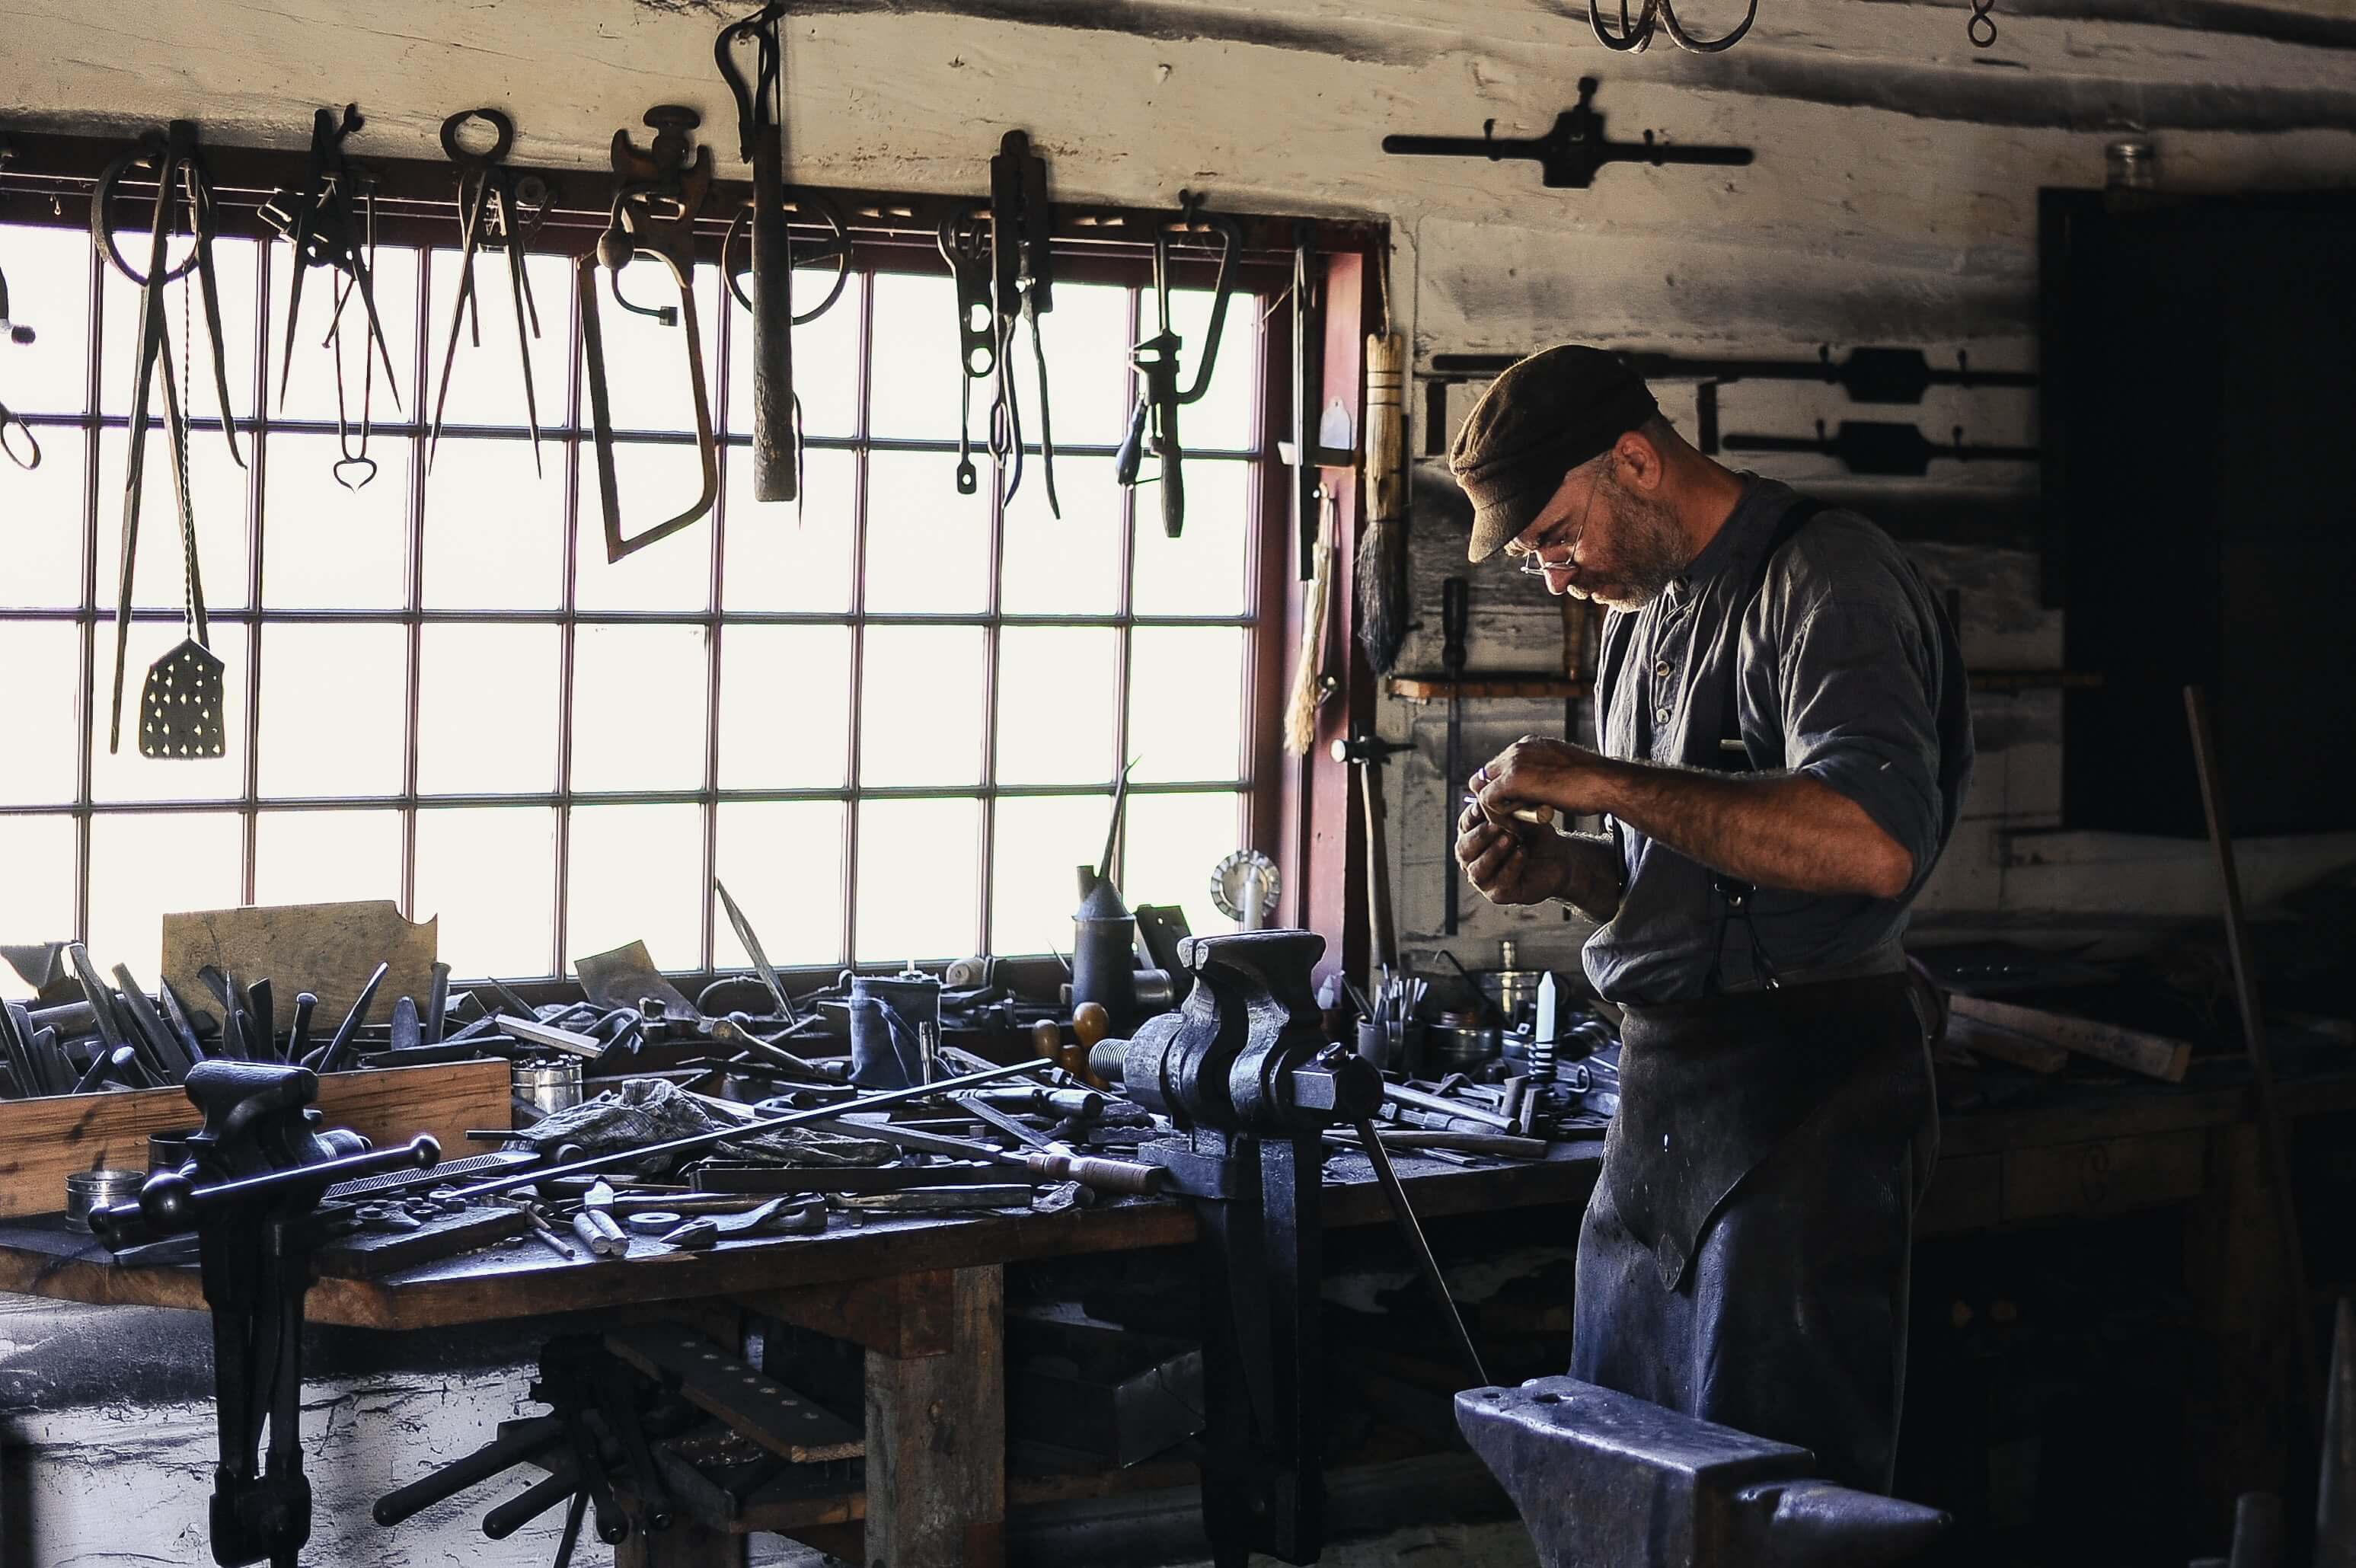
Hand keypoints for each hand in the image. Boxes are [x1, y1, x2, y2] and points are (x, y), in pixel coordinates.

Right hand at [1455, 797, 1569, 906]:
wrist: (1559, 859)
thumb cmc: (1536, 836)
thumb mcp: (1524, 818)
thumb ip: (1511, 810)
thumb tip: (1500, 796)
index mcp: (1473, 835)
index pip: (1465, 824)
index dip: (1473, 815)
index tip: (1485, 806)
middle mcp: (1472, 858)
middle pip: (1464, 848)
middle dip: (1481, 835)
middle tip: (1497, 824)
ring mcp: (1483, 877)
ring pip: (1477, 868)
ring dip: (1493, 852)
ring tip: (1511, 838)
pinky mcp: (1498, 893)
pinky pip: (1500, 880)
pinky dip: (1511, 865)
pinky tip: (1522, 853)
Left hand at [1471, 736, 1617, 823]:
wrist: (1606, 783)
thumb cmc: (1591, 785)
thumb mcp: (1559, 775)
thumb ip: (1539, 780)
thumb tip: (1528, 798)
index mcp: (1529, 745)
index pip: (1498, 767)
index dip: (1502, 791)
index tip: (1515, 811)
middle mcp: (1518, 749)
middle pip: (1484, 775)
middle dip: (1492, 799)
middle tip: (1511, 820)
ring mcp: (1514, 761)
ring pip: (1482, 788)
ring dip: (1494, 810)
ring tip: (1516, 826)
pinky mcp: (1512, 778)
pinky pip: (1487, 799)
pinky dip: (1497, 816)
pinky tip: (1517, 826)